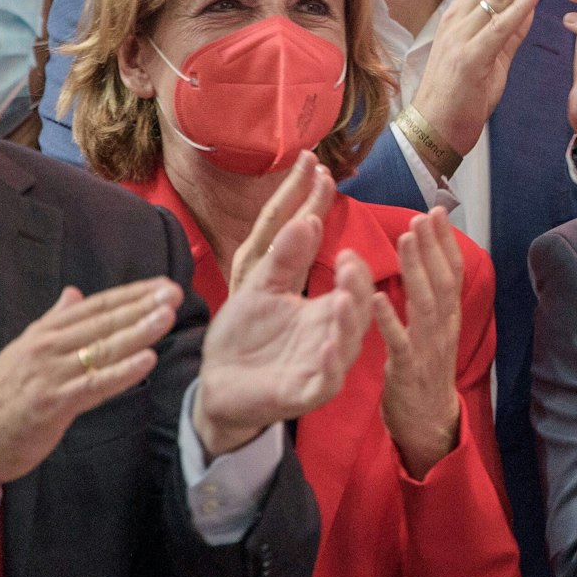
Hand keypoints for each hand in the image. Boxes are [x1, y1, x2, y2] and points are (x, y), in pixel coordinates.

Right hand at [0, 276, 181, 484]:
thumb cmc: (6, 392)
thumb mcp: (27, 347)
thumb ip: (55, 320)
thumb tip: (74, 292)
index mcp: (47, 332)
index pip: (97, 306)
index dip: (131, 294)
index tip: (161, 284)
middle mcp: (50, 347)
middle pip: (104, 322)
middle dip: (142, 306)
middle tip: (174, 292)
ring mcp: (53, 374)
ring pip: (103, 348)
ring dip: (139, 331)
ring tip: (167, 316)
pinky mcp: (55, 403)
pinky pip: (95, 384)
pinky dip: (123, 371)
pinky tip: (147, 359)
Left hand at [194, 166, 376, 457]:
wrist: (219, 387)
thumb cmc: (243, 336)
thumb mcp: (259, 286)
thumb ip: (283, 256)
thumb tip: (308, 218)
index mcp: (324, 306)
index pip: (347, 268)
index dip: (339, 234)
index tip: (326, 184)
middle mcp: (330, 332)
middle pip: (356, 304)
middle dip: (356, 282)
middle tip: (350, 256)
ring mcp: (320, 363)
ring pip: (347, 340)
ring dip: (349, 319)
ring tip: (345, 295)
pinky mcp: (303, 392)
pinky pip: (326, 380)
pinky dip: (331, 364)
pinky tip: (328, 344)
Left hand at [370, 208, 464, 478]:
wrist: (429, 425)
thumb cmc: (426, 374)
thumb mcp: (436, 334)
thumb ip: (432, 301)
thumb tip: (428, 262)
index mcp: (448, 318)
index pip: (452, 273)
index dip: (446, 242)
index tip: (437, 211)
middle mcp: (443, 328)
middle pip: (442, 281)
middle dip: (433, 247)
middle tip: (422, 216)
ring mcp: (427, 349)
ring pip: (425, 304)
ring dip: (416, 269)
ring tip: (405, 239)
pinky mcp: (407, 370)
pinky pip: (398, 341)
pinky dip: (388, 319)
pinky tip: (375, 297)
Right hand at [409, 0, 558, 159]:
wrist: (433, 131)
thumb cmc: (462, 96)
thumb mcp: (493, 56)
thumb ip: (511, 29)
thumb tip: (531, 1)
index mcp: (462, 16)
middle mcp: (459, 19)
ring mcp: (461, 37)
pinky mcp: (469, 59)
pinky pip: (497, 27)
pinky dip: (518, 7)